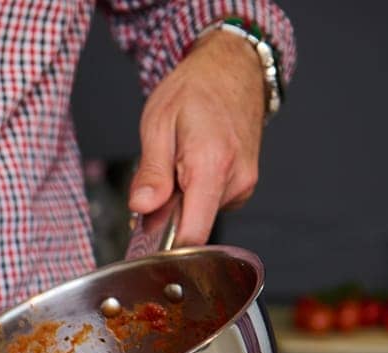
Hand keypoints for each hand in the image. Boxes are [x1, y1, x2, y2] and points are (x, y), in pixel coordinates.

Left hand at [128, 31, 265, 245]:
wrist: (232, 68)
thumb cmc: (194, 89)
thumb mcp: (158, 123)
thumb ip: (151, 172)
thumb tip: (142, 208)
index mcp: (212, 166)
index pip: (192, 235)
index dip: (165, 248)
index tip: (144, 244)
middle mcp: (236, 180)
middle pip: (193, 227)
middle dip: (167, 216)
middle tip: (155, 184)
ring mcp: (244, 185)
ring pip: (201, 216)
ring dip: (181, 202)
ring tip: (176, 166)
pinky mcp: (244, 185)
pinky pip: (211, 204)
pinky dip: (195, 194)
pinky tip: (190, 168)